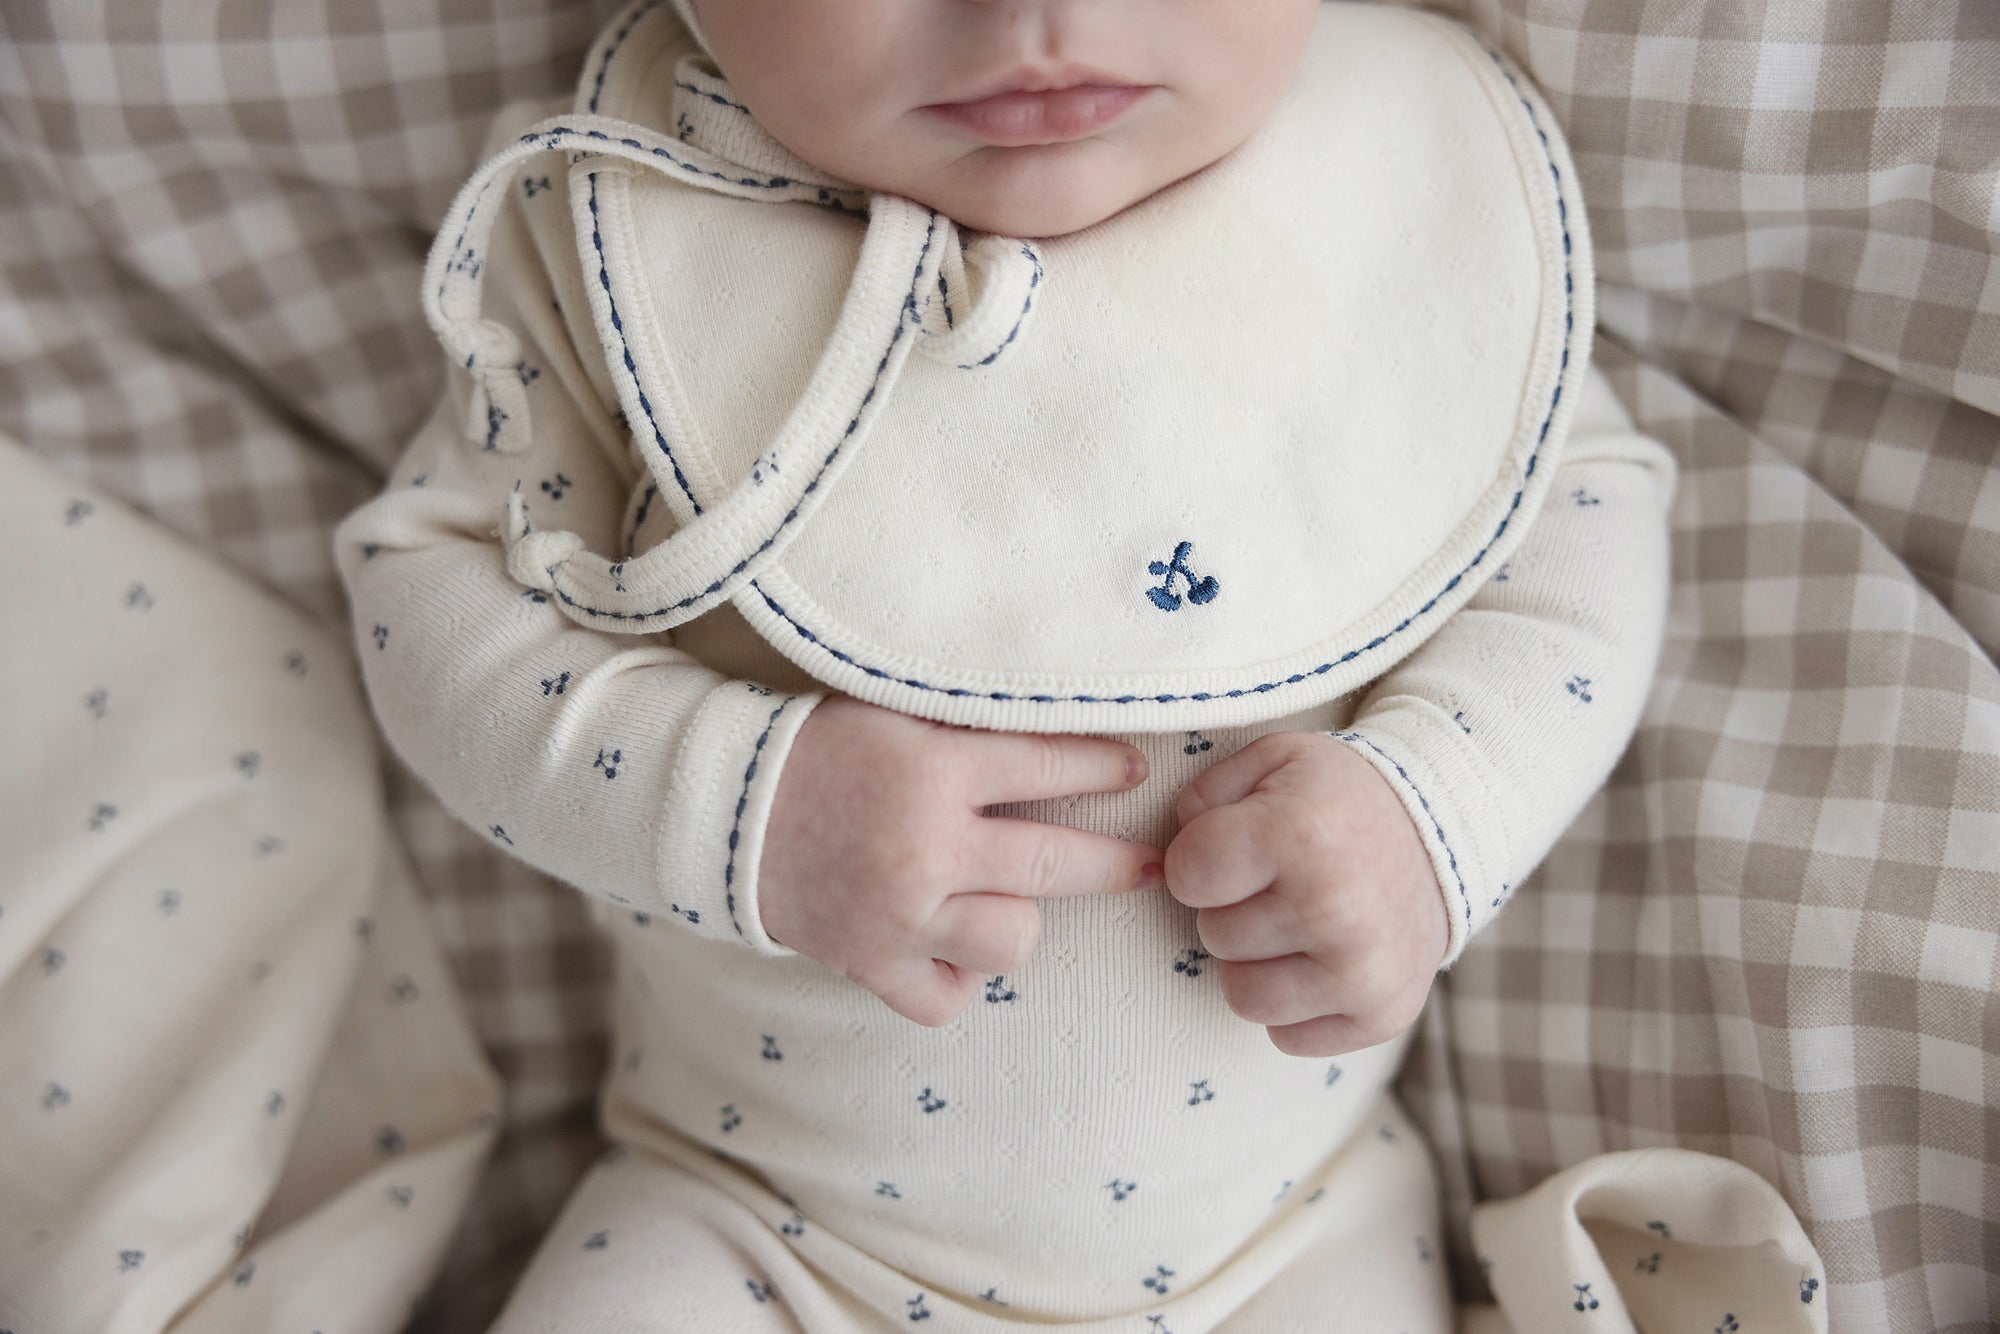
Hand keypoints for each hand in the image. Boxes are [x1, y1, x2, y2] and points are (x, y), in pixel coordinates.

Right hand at [761, 694, 1164, 1027]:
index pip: (1048, 765)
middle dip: (1116, 863)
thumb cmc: (819, 749)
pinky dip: (958, 976)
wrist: (723, 810)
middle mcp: (925, 848)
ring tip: (997, 897)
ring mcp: (901, 916)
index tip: (1137, 769)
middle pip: (1057, 866)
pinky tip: (949, 943)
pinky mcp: (872, 964)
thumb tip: (1065, 723)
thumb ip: (971, 725)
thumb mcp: (894, 713)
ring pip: (1015, 940)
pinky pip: (950, 996)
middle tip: (1149, 864)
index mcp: (933, 770)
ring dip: (1017, 919)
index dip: (1104, 766)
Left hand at [1163, 731, 1446, 1056]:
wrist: (1443, 838)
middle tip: (1280, 882)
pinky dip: (1295, 1005)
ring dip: (1256, 964)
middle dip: (1232, 909)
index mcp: (1300, 835)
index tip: (1233, 847)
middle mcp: (1334, 909)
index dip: (1198, 860)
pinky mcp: (1381, 1016)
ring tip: (1296, 924)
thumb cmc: (1339, 799)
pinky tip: (1322, 959)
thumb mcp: (1274, 761)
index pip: (1186, 876)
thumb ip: (1205, 794)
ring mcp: (1362, 971)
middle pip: (1214, 936)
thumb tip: (1172, 858)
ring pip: (1243, 997)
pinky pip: (1287, 1037)